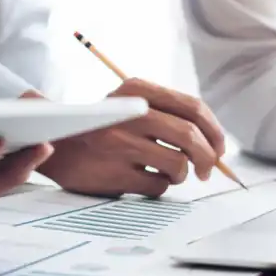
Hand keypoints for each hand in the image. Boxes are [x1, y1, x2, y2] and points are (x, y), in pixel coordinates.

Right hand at [32, 79, 225, 197]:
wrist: (55, 146)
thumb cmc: (105, 129)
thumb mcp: (130, 105)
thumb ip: (170, 114)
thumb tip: (217, 144)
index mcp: (137, 89)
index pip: (193, 107)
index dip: (215, 131)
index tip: (219, 147)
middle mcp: (129, 113)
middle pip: (190, 136)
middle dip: (209, 158)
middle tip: (207, 170)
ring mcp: (120, 144)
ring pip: (178, 164)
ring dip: (181, 174)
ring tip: (168, 173)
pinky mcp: (115, 173)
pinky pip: (159, 185)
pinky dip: (159, 186)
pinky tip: (143, 179)